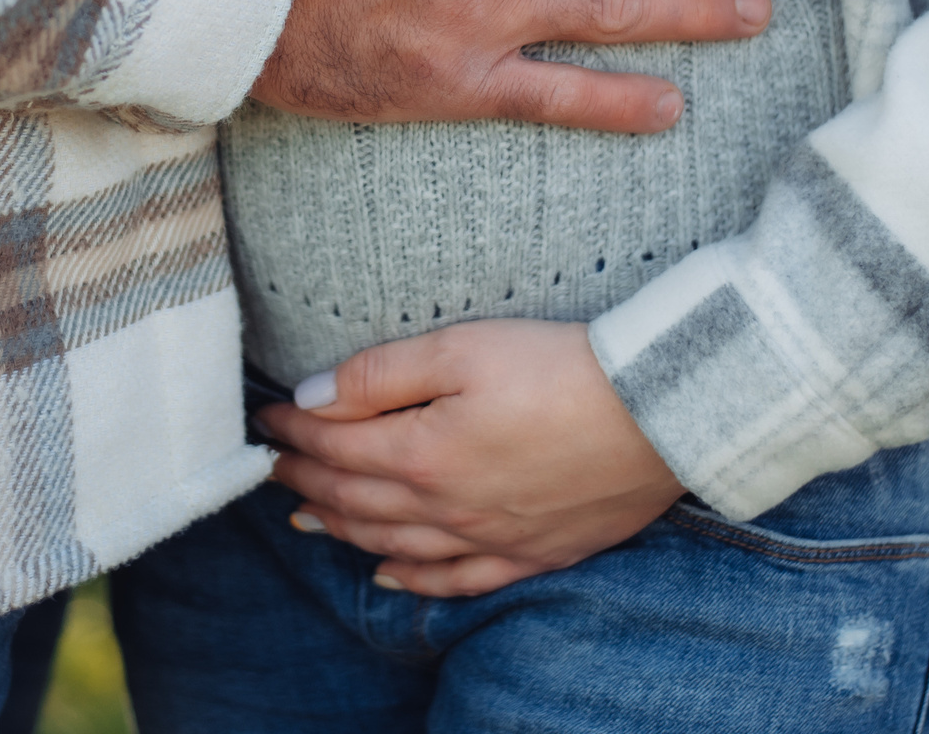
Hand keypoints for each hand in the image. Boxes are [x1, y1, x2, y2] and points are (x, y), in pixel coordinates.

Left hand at [258, 319, 685, 596]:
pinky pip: (456, 581)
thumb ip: (380, 375)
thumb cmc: (561, 367)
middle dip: (305, 481)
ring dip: (342, 531)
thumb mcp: (463, 347)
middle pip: (355, 501)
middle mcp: (448, 510)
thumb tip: (311, 398)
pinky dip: (413, 580)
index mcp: (424, 456)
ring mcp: (490, 539)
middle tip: (273, 466)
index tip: (267, 418)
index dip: (294, 432)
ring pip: (394, 545)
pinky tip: (388, 574)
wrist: (661, 412)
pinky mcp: (533, 554)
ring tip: (306, 517)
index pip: (336, 447)